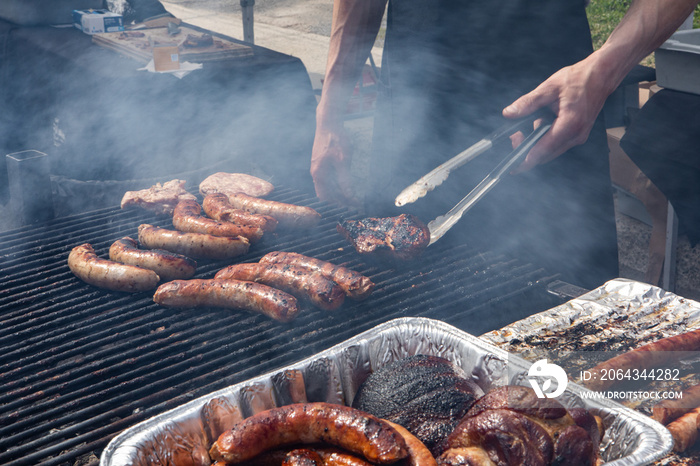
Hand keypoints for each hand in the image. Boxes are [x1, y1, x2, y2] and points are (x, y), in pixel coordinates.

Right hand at [310, 125, 358, 206]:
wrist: (328, 122)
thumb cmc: (335, 139)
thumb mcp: (342, 160)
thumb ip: (345, 179)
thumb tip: (349, 196)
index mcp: (319, 175)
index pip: (327, 197)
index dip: (340, 204)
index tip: (354, 206)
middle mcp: (315, 173)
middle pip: (326, 194)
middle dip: (340, 201)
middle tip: (355, 204)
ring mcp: (317, 168)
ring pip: (327, 187)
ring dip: (339, 193)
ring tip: (352, 197)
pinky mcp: (320, 163)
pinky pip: (327, 180)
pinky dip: (336, 185)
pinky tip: (344, 185)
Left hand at [503, 55, 611, 172]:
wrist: (601, 75)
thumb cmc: (580, 79)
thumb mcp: (549, 87)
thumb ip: (528, 102)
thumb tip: (509, 113)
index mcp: (570, 124)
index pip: (543, 150)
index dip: (526, 159)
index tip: (514, 166)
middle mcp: (576, 135)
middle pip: (546, 155)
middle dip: (528, 150)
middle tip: (515, 137)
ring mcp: (579, 137)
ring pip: (551, 151)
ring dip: (536, 145)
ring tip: (524, 130)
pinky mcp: (578, 135)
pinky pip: (557, 145)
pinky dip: (545, 140)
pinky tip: (540, 125)